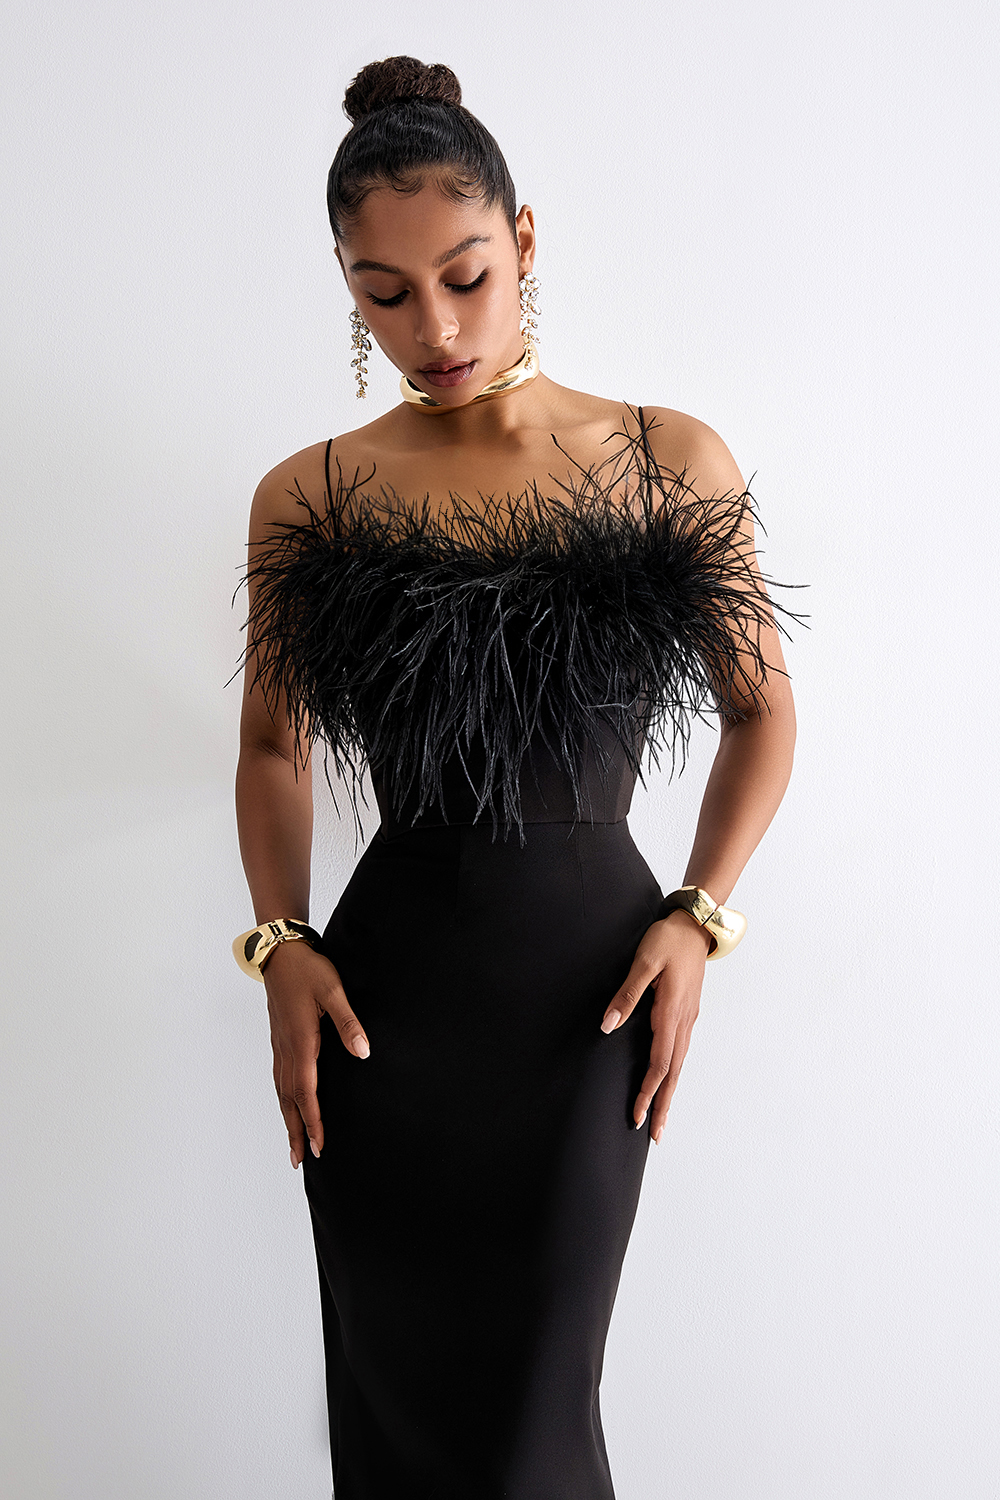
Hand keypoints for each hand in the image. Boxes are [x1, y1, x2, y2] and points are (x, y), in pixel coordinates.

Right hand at [261, 939, 370, 1167]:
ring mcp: (279, 1045)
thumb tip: (363, 1052)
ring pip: (281, 1091)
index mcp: (301, 1041)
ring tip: (293, 1144)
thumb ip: (348, 1022)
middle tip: (300, 1160)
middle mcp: (287, 1049)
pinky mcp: (278, 1039)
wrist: (280, 951)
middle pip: (289, 1099)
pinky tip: (286, 1105)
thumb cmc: (309, 969)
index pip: (306, 1091)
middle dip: (296, 1130)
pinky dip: (282, 1099)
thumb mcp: (333, 990)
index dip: (313, 1120)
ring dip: (287, 1119)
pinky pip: (278, 1077)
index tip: (319, 1145)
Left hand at [600, 909, 711, 1142]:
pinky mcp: (687, 1013)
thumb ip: (626, 995)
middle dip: (662, 1104)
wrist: (695, 925)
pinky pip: (680, 1050)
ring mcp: (688, 1018)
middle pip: (673, 1072)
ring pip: (678, 1063)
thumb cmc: (667, 940)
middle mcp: (683, 1021)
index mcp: (671, 1012)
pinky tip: (668, 1079)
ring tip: (660, 1117)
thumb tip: (607, 1026)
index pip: (659, 1063)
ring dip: (669, 1092)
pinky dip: (673, 1072)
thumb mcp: (643, 962)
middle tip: (654, 1135)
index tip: (637, 1115)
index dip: (648, 1091)